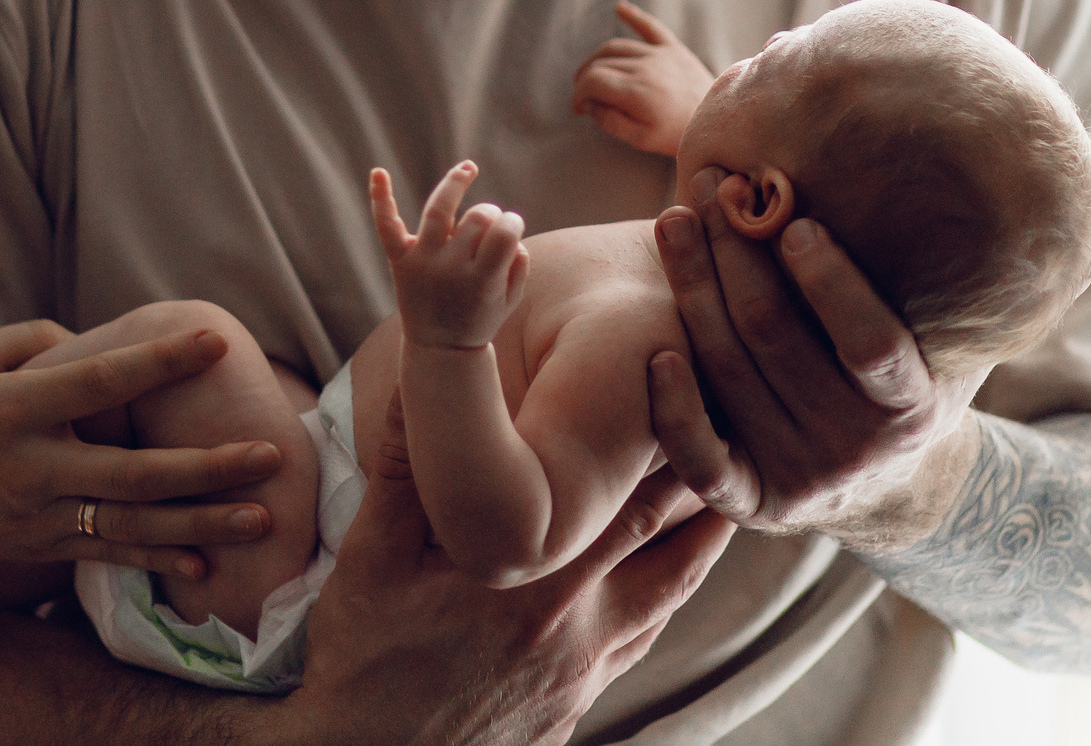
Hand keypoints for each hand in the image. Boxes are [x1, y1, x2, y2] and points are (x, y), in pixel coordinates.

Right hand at [0, 319, 282, 582]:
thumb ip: (30, 339)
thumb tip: (91, 340)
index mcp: (11, 407)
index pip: (100, 379)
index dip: (160, 361)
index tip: (214, 341)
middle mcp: (31, 466)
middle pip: (136, 470)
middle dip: (208, 466)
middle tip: (270, 454)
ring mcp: (36, 514)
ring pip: (133, 522)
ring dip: (201, 523)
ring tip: (260, 517)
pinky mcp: (35, 547)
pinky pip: (106, 552)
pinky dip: (155, 559)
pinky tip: (204, 564)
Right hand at [266, 386, 733, 745]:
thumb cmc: (364, 658)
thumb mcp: (371, 557)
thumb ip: (405, 471)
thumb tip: (419, 385)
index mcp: (537, 583)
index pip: (628, 502)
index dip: (665, 450)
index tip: (683, 398)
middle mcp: (578, 628)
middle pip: (666, 547)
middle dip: (696, 488)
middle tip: (725, 436)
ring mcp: (583, 672)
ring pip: (666, 599)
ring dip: (697, 550)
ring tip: (719, 503)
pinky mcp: (575, 706)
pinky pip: (640, 644)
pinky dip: (665, 603)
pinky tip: (665, 582)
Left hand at [371, 163, 527, 350]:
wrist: (440, 350)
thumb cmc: (481, 317)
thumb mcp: (511, 299)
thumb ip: (519, 265)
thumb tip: (509, 231)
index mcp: (482, 282)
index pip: (504, 233)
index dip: (513, 223)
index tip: (513, 229)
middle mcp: (450, 270)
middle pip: (477, 218)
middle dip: (490, 214)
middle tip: (490, 227)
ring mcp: (423, 262)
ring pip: (440, 210)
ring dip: (455, 184)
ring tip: (468, 169)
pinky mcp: (399, 260)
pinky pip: (387, 225)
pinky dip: (381, 197)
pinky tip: (378, 171)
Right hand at [570, 1, 714, 157]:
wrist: (718, 123)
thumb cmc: (678, 135)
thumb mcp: (640, 139)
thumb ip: (610, 121)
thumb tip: (590, 104)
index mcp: (636, 91)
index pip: (591, 81)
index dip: (578, 94)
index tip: (579, 108)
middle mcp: (645, 66)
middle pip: (599, 63)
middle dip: (584, 80)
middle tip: (584, 97)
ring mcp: (660, 54)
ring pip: (616, 47)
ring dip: (597, 58)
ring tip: (590, 73)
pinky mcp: (674, 48)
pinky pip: (650, 26)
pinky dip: (633, 15)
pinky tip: (619, 7)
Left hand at [647, 169, 982, 552]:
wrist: (882, 488)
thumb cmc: (921, 382)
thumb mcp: (981, 344)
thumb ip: (1049, 287)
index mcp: (916, 407)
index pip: (870, 343)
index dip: (830, 283)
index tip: (794, 218)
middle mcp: (857, 448)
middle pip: (779, 343)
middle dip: (737, 257)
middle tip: (711, 186)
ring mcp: (800, 477)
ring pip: (730, 373)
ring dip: (693, 292)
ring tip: (674, 220)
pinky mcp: (750, 502)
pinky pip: (699, 459)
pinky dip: (673, 406)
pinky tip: (652, 346)